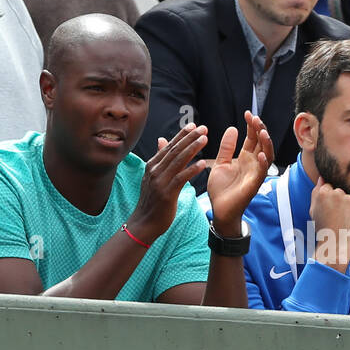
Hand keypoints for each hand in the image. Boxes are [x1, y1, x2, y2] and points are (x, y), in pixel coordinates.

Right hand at [128, 124, 207, 243]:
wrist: (144, 223)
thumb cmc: (152, 201)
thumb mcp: (153, 177)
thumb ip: (160, 159)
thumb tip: (162, 140)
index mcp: (152, 165)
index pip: (169, 146)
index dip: (182, 135)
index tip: (194, 125)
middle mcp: (155, 171)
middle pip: (175, 150)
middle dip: (190, 138)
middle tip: (203, 128)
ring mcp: (160, 182)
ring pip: (178, 161)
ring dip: (192, 149)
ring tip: (204, 140)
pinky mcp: (167, 194)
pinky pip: (181, 178)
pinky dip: (192, 170)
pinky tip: (203, 164)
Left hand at [206, 111, 273, 234]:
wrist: (219, 209)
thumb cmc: (221, 189)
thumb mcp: (220, 163)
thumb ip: (226, 147)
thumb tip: (233, 128)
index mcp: (245, 158)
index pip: (253, 138)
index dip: (252, 126)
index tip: (248, 114)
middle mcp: (253, 164)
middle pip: (262, 143)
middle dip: (260, 130)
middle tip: (255, 118)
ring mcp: (255, 174)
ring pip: (267, 155)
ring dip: (266, 144)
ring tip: (262, 131)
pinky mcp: (254, 184)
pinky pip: (262, 172)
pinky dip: (262, 163)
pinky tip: (259, 154)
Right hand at [309, 181, 349, 273]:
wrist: (336, 246)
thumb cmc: (323, 229)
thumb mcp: (313, 210)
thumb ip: (316, 191)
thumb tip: (322, 176)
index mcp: (323, 193)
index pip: (330, 187)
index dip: (331, 200)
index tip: (330, 211)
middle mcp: (337, 193)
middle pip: (342, 192)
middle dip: (341, 202)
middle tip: (337, 218)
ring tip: (345, 221)